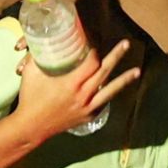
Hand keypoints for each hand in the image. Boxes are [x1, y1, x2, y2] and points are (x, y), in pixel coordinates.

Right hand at [11, 39, 138, 141]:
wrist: (31, 128)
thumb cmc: (30, 98)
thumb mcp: (31, 73)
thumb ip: (38, 55)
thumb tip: (42, 39)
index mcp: (71, 84)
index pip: (91, 63)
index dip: (94, 52)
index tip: (93, 43)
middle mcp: (83, 96)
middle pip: (105, 72)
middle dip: (116, 57)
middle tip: (126, 44)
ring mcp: (88, 108)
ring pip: (110, 91)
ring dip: (124, 80)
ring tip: (137, 71)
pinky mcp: (88, 117)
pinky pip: (102, 103)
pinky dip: (108, 93)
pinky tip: (115, 87)